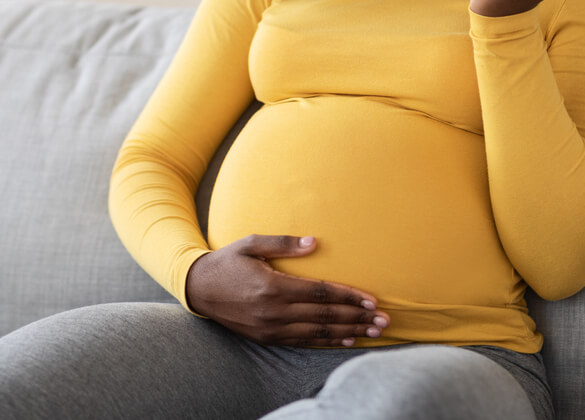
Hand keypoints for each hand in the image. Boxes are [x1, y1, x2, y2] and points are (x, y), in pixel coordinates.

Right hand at [184, 235, 388, 346]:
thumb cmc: (228, 261)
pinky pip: (303, 342)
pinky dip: (327, 342)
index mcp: (272, 286)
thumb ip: (283, 243)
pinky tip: (347, 341)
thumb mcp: (251, 243)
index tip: (372, 300)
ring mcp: (271, 328)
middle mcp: (274, 311)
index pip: (320, 294)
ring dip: (348, 333)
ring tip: (373, 333)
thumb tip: (314, 243)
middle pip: (325, 316)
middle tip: (385, 321)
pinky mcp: (267, 338)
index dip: (349, 297)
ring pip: (318, 333)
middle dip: (357, 318)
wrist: (199, 289)